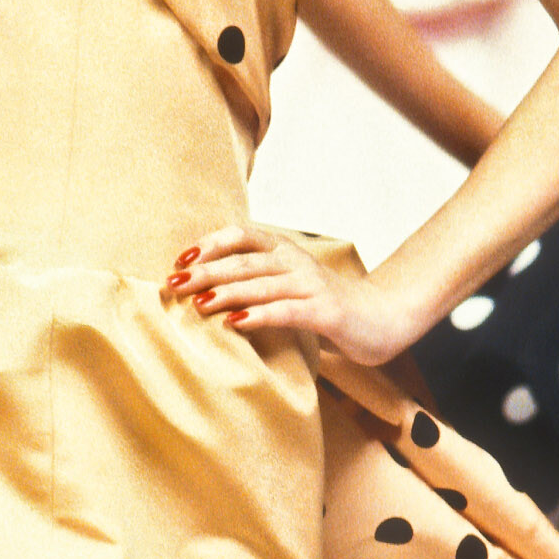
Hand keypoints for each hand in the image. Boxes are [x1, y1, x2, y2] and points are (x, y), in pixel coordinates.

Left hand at [163, 226, 421, 368]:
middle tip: (172, 284)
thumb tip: (205, 291)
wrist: (386, 317)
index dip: (210, 244)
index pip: (242, 236)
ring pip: (262, 283)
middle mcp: (296, 262)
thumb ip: (258, 283)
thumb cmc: (328, 306)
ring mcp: (312, 285)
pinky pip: (287, 311)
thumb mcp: (289, 287)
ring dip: (226, 291)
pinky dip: (259, 315)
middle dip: (205, 271)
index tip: (179, 260)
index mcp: (285, 252)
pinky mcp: (326, 312)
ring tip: (196, 302)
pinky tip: (235, 323)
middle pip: (243, 261)